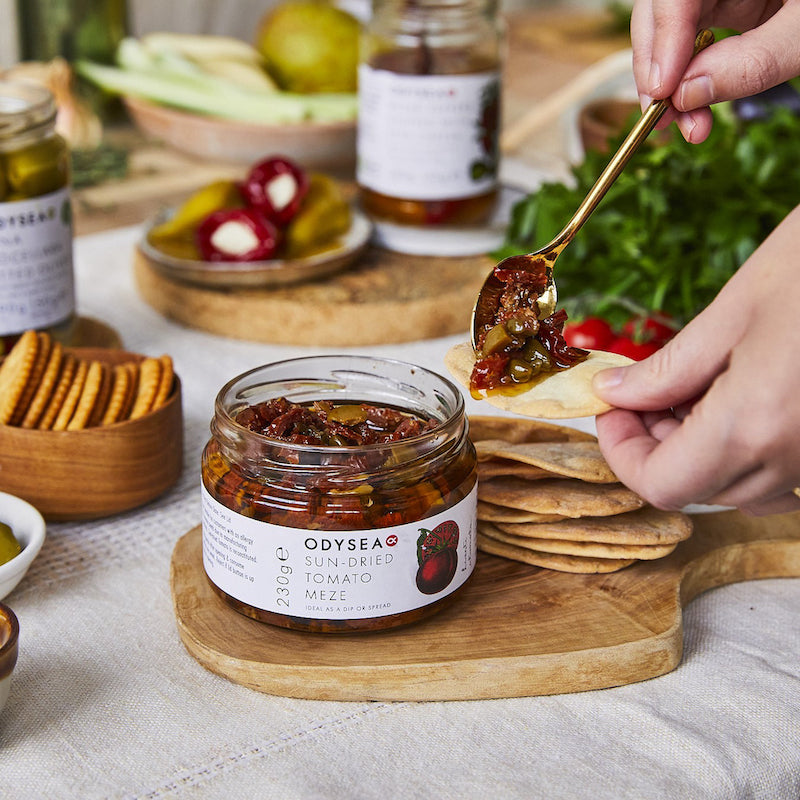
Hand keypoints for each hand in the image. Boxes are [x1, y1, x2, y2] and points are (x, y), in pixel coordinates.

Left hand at [592, 204, 799, 514]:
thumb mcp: (735, 310)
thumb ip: (667, 369)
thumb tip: (614, 394)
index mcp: (754, 427)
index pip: (661, 485)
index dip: (621, 454)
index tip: (610, 410)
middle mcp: (793, 459)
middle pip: (696, 488)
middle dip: (654, 444)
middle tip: (642, 390)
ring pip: (737, 485)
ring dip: (696, 447)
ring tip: (689, 386)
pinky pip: (779, 471)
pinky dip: (742, 446)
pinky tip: (735, 394)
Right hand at [631, 0, 799, 141]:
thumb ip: (753, 61)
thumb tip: (687, 96)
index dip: (660, 42)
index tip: (662, 93)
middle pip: (662, 14)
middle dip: (657, 70)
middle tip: (665, 119)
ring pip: (671, 35)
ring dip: (671, 86)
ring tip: (689, 128)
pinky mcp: (733, 11)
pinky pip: (694, 46)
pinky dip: (690, 83)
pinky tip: (695, 110)